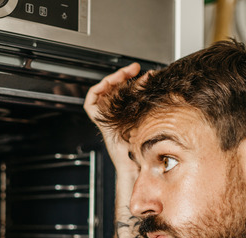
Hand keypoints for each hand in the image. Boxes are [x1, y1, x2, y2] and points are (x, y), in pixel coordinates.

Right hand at [84, 62, 141, 181]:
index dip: (132, 78)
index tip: (143, 72)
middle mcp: (114, 113)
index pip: (125, 90)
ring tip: (124, 73)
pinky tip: (107, 84)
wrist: (136, 162)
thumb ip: (148, 101)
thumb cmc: (144, 146)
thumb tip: (155, 82)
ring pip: (102, 90)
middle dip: (123, 74)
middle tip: (134, 68)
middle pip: (113, 87)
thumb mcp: (149, 117)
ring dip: (111, 79)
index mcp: (126, 112)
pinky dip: (96, 90)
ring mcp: (106, 116)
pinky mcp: (99, 120)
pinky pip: (90, 102)